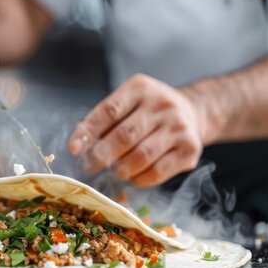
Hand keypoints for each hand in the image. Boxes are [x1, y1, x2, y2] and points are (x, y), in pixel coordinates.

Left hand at [69, 74, 203, 186]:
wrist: (192, 111)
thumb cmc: (148, 111)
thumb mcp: (127, 103)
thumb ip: (104, 120)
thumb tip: (78, 143)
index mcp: (140, 88)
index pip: (109, 111)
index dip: (88, 132)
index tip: (74, 149)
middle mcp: (162, 105)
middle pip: (124, 136)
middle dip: (101, 156)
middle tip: (90, 166)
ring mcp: (178, 127)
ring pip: (140, 157)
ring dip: (121, 170)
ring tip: (114, 171)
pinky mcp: (190, 149)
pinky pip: (157, 172)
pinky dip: (139, 179)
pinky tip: (134, 176)